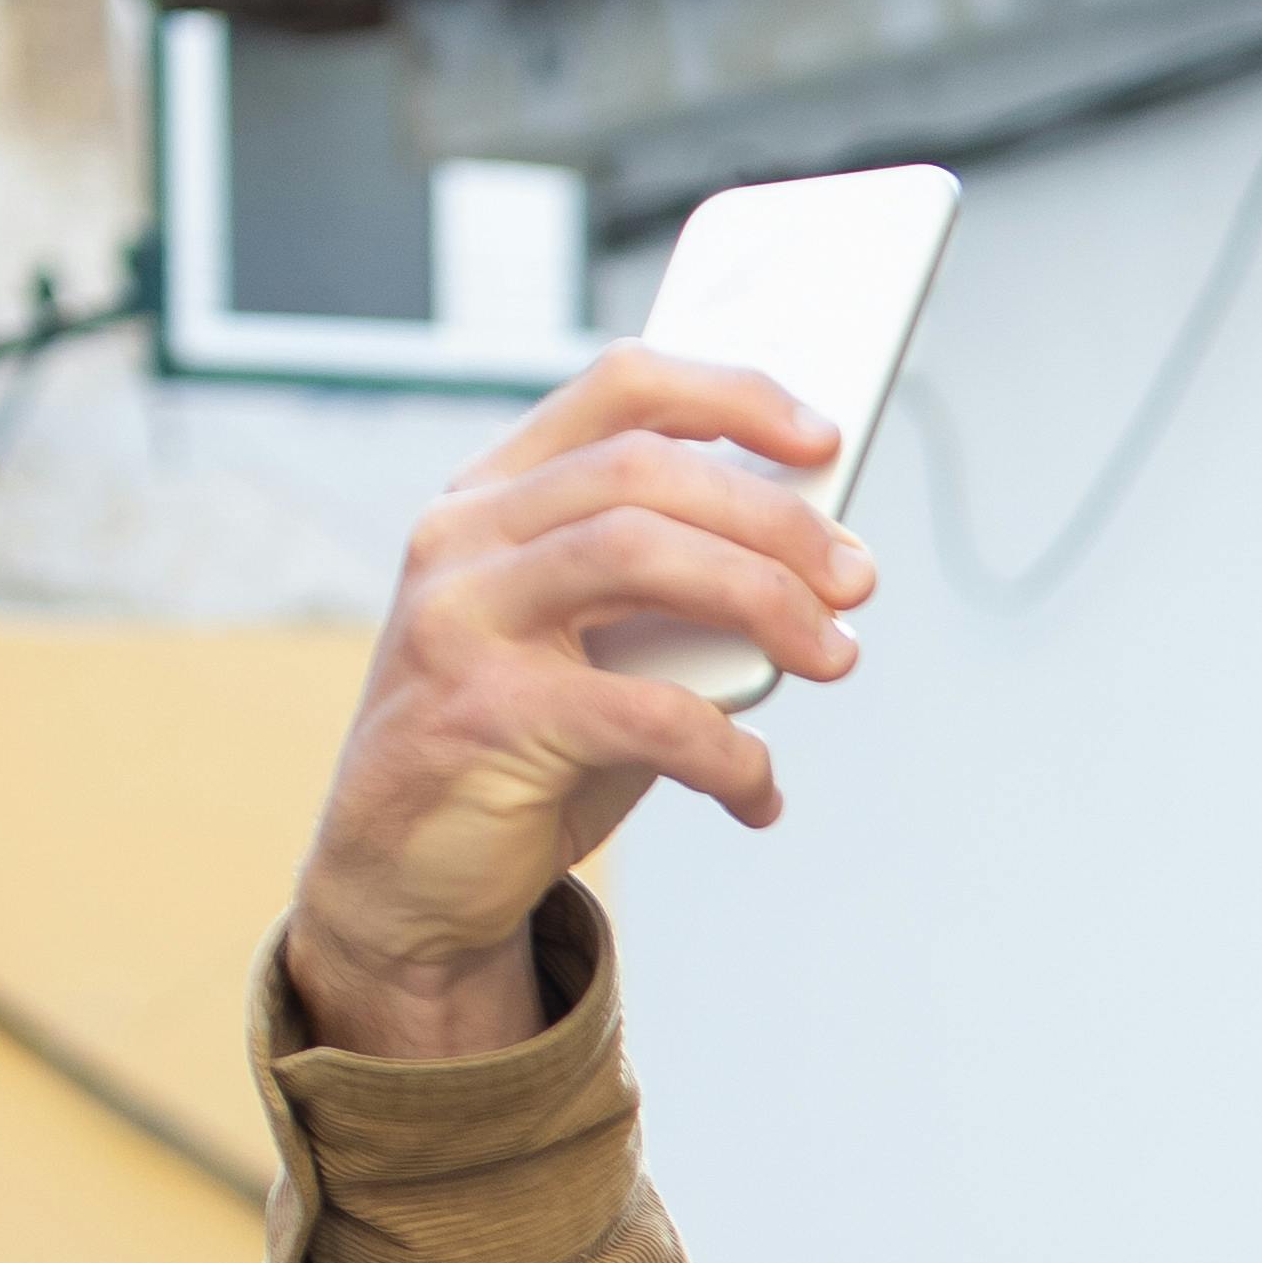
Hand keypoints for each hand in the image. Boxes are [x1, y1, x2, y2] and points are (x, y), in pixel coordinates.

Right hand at [280, 348, 871, 1062]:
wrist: (405, 873)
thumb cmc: (522, 748)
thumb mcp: (592, 645)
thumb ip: (671, 590)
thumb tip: (821, 562)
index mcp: (492, 496)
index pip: (616, 389)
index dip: (731, 394)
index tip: (824, 437)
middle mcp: (462, 537)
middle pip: (644, 470)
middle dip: (773, 519)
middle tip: (856, 580)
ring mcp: (460, 619)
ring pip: (637, 552)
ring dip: (764, 600)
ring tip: (834, 656)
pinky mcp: (484, 716)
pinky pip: (647, 712)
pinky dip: (730, 753)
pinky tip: (758, 791)